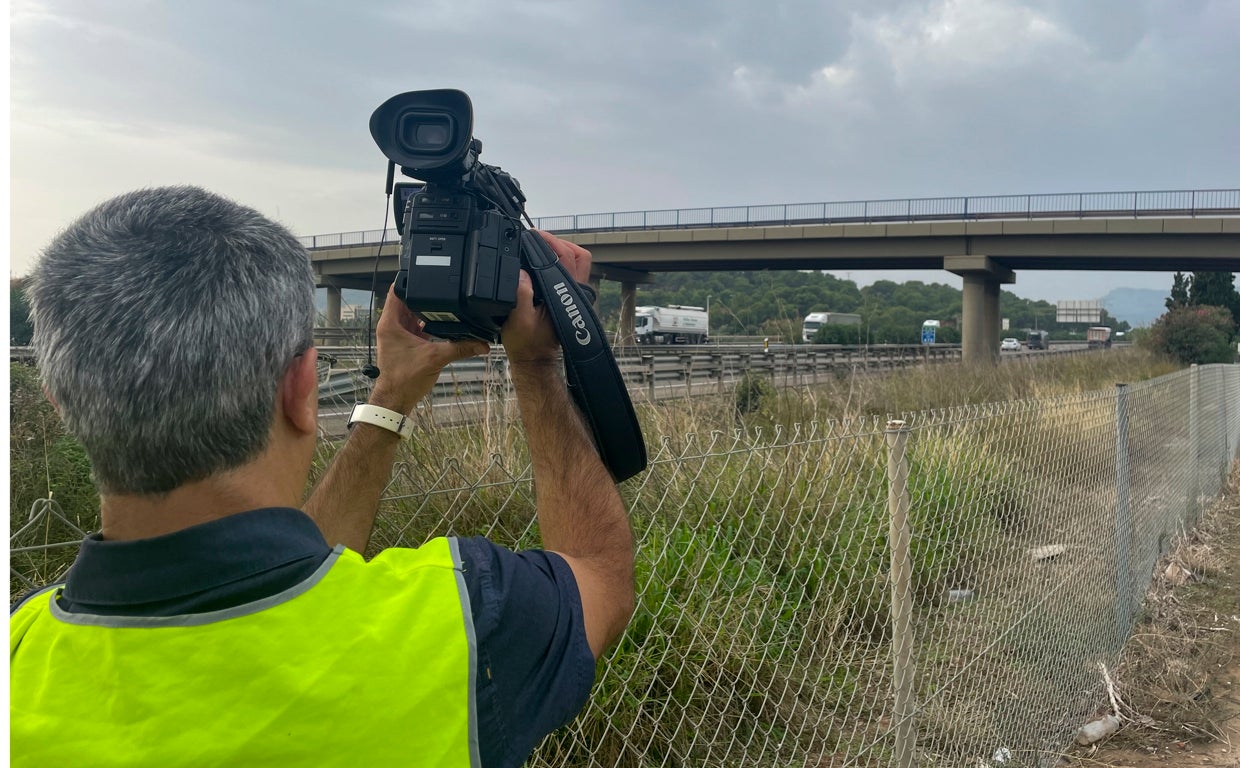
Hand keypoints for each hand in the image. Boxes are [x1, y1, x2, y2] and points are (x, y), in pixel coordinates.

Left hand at [372, 284, 489, 412]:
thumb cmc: (404, 380)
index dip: (409, 279)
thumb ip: (460, 348)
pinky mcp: (405, 342)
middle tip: (442, 287)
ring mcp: (398, 334)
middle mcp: (391, 325)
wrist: (396, 400)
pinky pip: (416, 325)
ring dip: (426, 309)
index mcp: (391, 323)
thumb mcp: (435, 359)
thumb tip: (482, 343)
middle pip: (407, 300)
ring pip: (412, 313)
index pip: (397, 291)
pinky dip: (427, 322)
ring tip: (445, 302)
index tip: (424, 271)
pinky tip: (442, 322)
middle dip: (424, 294)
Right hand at [501, 232, 592, 363]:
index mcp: (565, 295)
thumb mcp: (517, 320)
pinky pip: (568, 269)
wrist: (534, 359)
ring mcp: (573, 292)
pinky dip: (556, 259)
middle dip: (556, 242)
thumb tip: (521, 273)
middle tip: (535, 239)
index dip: (551, 243)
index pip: (567, 258)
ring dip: (558, 250)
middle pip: (578, 254)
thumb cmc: (527, 343)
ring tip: (537, 246)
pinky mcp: (567, 295)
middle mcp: (574, 291)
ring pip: (575, 261)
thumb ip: (520, 295)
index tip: (533, 236)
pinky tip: (539, 259)